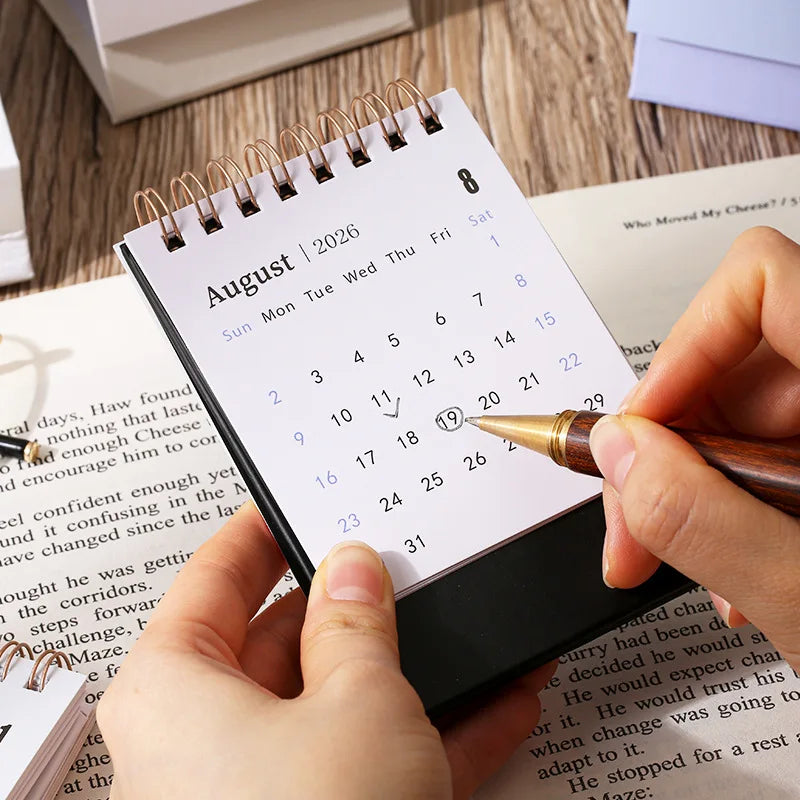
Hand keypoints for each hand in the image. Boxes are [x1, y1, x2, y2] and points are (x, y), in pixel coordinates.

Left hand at [97, 501, 554, 799]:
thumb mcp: (353, 703)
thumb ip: (356, 621)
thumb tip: (354, 568)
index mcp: (177, 686)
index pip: (217, 574)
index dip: (263, 529)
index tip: (300, 497)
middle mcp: (209, 735)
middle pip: (290, 637)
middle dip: (364, 606)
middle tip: (409, 564)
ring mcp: (268, 785)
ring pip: (345, 701)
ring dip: (416, 671)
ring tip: (472, 628)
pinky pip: (377, 758)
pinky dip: (436, 733)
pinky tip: (500, 701)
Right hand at [588, 227, 799, 669]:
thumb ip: (710, 524)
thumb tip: (623, 457)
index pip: (761, 286)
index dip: (684, 349)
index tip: (642, 433)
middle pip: (735, 360)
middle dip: (664, 446)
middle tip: (635, 522)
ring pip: (742, 411)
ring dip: (689, 484)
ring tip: (683, 559)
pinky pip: (767, 449)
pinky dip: (727, 500)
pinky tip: (731, 562)